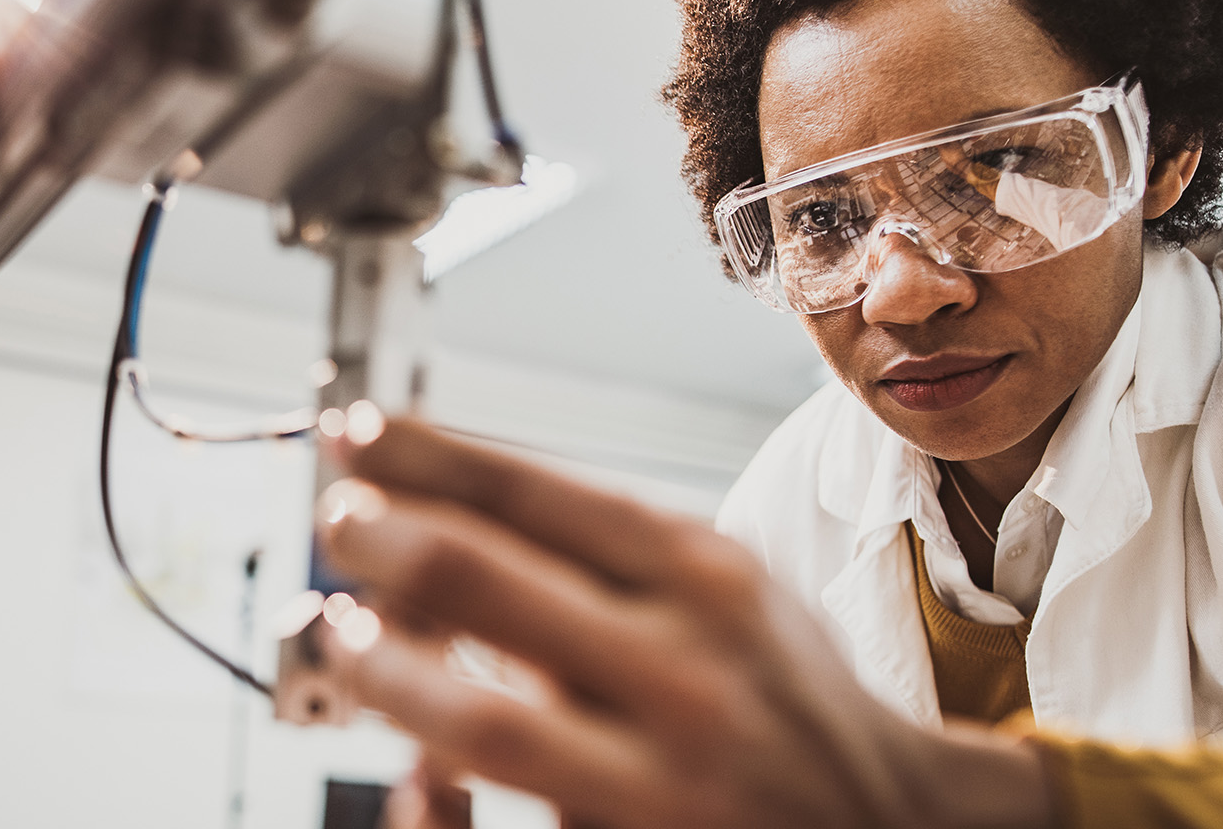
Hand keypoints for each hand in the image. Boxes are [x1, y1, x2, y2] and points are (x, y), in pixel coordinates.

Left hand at [318, 418, 1051, 828]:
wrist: (889, 820)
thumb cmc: (778, 692)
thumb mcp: (721, 587)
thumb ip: (601, 552)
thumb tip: (441, 507)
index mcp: (703, 573)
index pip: (531, 489)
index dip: (420, 454)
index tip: (351, 431)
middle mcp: (686, 666)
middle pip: (484, 580)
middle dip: (381, 539)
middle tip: (334, 521)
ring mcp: (665, 773)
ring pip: (482, 719)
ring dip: (385, 671)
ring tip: (340, 635)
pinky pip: (508, 813)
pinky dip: (435, 797)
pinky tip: (410, 771)